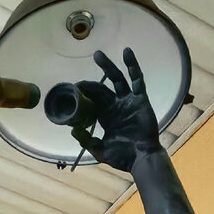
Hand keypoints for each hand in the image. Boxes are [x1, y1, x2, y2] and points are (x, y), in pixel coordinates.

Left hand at [72, 48, 163, 171]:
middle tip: (78, 76)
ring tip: (98, 55)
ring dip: (108, 66)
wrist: (141, 159)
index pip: (93, 99)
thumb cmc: (123, 157)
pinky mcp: (140, 100)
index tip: (73, 88)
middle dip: (90, 80)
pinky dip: (133, 66)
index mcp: (106, 116)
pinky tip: (127, 53)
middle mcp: (116, 106)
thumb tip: (73, 130)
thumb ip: (87, 141)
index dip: (84, 93)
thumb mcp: (100, 150)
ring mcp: (128, 101)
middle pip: (102, 87)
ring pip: (117, 79)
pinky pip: (137, 80)